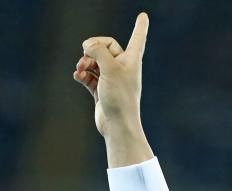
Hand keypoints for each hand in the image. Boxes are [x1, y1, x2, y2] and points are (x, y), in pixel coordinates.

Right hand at [73, 12, 148, 136]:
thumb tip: (88, 45)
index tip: (144, 15)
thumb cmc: (120, 97)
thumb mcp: (109, 68)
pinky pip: (89, 75)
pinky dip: (82, 74)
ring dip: (85, 62)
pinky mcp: (102, 90)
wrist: (118, 124)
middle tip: (86, 55)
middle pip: (106, 46)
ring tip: (81, 69)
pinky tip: (78, 76)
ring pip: (95, 61)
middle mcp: (124, 68)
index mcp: (132, 60)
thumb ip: (98, 50)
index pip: (137, 38)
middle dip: (92, 48)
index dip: (140, 26)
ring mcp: (112, 79)